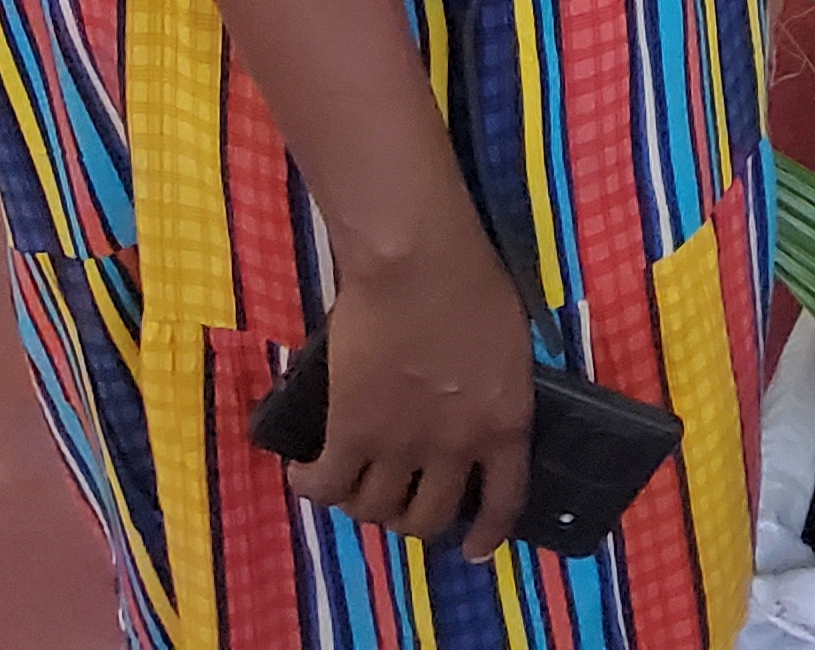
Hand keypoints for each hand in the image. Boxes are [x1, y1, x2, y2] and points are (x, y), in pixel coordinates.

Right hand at [290, 222, 530, 555]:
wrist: (417, 263)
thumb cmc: (472, 283)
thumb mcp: (508, 348)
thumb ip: (494, 392)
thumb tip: (472, 414)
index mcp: (505, 424)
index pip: (505, 501)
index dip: (487, 534)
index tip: (473, 550)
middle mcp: (455, 449)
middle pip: (428, 518)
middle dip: (411, 519)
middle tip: (397, 500)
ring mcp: (401, 446)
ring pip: (375, 509)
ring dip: (361, 503)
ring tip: (351, 482)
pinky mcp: (350, 433)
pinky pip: (326, 486)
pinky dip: (312, 486)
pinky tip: (306, 475)